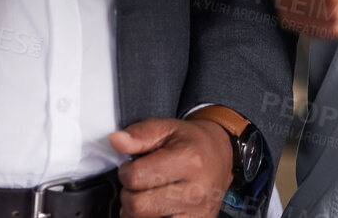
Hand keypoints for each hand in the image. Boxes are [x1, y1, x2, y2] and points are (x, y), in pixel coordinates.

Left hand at [109, 116, 234, 217]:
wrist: (220, 156)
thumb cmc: (193, 143)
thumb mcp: (166, 128)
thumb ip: (139, 134)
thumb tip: (116, 141)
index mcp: (188, 160)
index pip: (136, 177)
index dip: (125, 171)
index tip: (130, 168)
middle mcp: (196, 190)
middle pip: (138, 205)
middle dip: (129, 194)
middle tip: (137, 184)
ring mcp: (198, 213)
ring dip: (138, 211)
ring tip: (147, 195)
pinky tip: (155, 208)